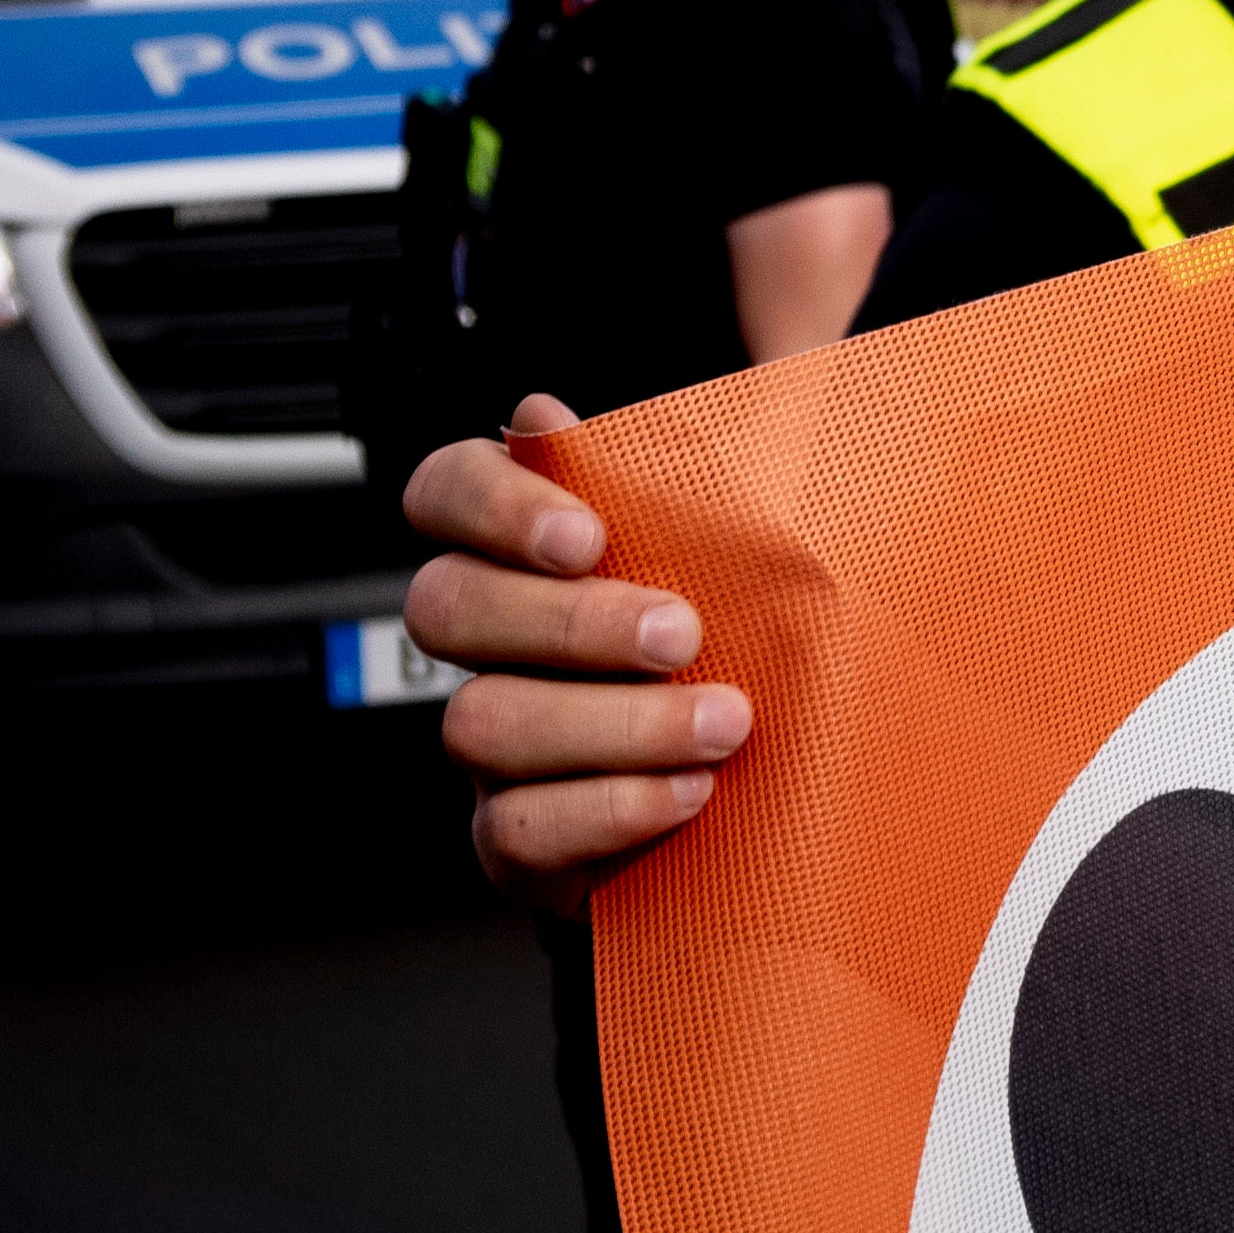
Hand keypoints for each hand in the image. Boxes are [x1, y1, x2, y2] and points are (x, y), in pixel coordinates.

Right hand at [406, 398, 746, 912]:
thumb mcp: (752, 548)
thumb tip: (608, 394)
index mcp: (527, 554)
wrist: (787, 792)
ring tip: (723, 724)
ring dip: (612, 723)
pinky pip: (515, 829)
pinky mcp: (517, 838)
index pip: (447, 492)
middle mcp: (492, 644)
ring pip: (480, 721)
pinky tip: (690, 793)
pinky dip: (609, 808)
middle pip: (447, 607)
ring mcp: (495, 743)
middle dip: (567, 620)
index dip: (493, 505)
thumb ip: (691, 471)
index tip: (586, 534)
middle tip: (682, 633)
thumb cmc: (756, 646)